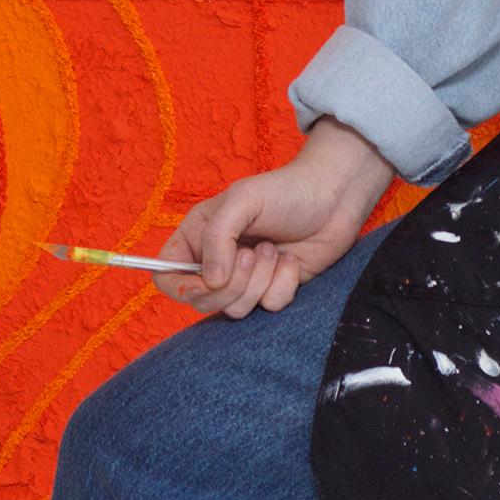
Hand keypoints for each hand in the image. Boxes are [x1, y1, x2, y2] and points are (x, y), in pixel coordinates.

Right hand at [166, 120, 396, 316]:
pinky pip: (268, 307)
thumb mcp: (242, 201)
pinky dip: (283, 285)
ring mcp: (245, 279)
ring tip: (273, 249)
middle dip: (232, 285)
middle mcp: (217, 261)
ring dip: (260, 280)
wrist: (333, 198)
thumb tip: (210, 281)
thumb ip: (217, 238)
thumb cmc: (285, 191)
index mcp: (198, 237)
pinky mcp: (273, 289)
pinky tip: (291, 261)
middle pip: (201, 301)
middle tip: (252, 255)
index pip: (167, 276)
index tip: (208, 280)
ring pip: (235, 309)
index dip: (182, 286)